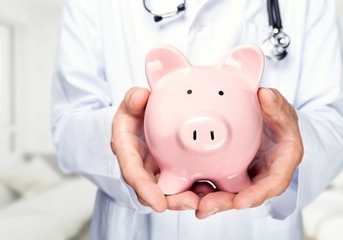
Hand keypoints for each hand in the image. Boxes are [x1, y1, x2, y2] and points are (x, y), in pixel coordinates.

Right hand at [111, 87, 200, 211]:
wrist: (142, 119)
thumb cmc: (134, 113)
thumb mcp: (129, 104)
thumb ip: (132, 99)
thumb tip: (140, 96)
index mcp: (128, 152)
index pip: (134, 173)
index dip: (145, 190)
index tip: (158, 204)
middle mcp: (143, 167)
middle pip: (155, 191)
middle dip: (173, 201)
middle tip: (192, 202)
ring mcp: (159, 171)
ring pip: (173, 191)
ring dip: (189, 197)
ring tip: (207, 199)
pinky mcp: (175, 170)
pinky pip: (186, 182)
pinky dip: (199, 187)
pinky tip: (215, 188)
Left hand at [195, 88, 303, 218]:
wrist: (268, 121)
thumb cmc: (278, 117)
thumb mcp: (281, 109)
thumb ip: (276, 105)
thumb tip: (265, 95)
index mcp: (281, 164)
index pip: (273, 184)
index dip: (257, 194)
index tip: (240, 201)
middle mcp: (263, 176)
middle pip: (247, 196)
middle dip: (226, 203)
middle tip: (205, 207)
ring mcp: (246, 177)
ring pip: (230, 194)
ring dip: (212, 201)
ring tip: (194, 205)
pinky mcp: (230, 174)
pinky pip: (218, 184)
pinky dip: (204, 190)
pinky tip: (187, 192)